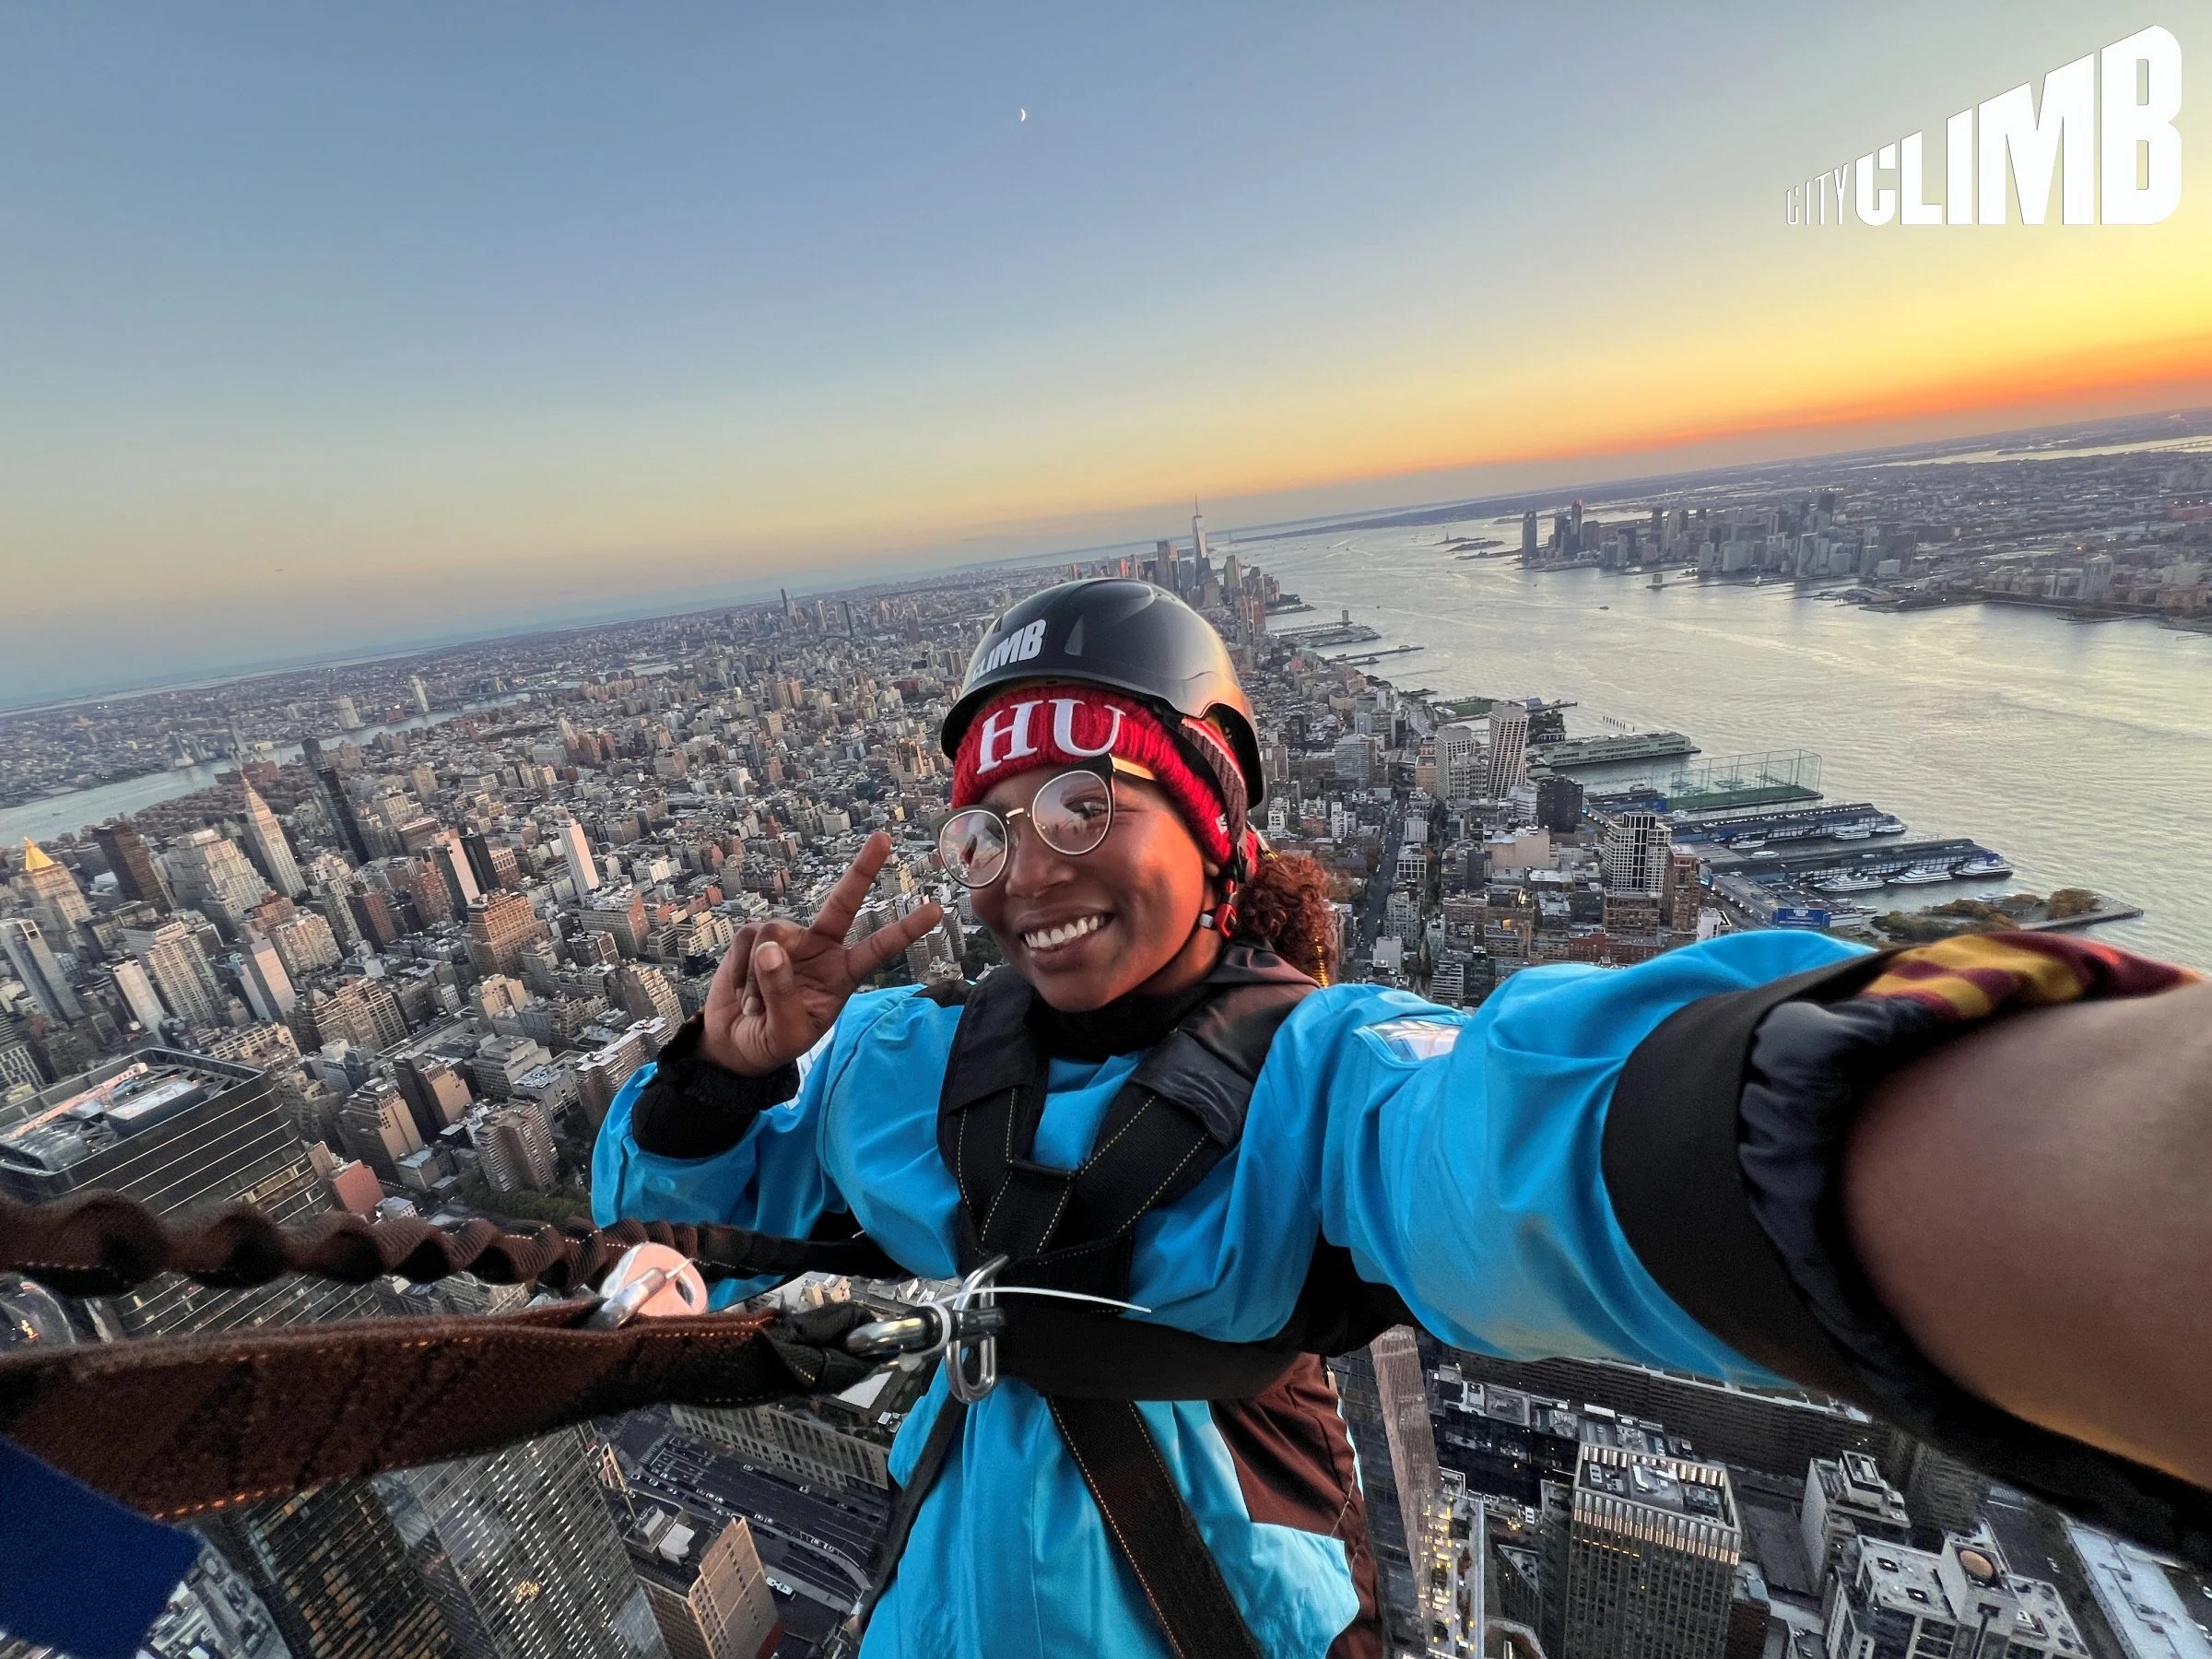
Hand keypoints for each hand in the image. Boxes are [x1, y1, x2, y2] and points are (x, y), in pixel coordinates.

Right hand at [697, 833, 945, 1076]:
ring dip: (759, 977)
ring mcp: (788, 939)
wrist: (734, 1043)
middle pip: (844, 903)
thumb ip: (781, 993)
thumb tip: (770, 948)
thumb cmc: (771, 1042)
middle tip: (884, 838)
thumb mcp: (785, 1032)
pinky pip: (747, 940)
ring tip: (756, 1006)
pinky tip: (743, 993)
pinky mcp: (754, 937)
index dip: (905, 930)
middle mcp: (820, 949)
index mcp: (842, 974)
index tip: (936, 911)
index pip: (878, 949)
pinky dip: (740, 972)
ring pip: (775, 933)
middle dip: (863, 870)